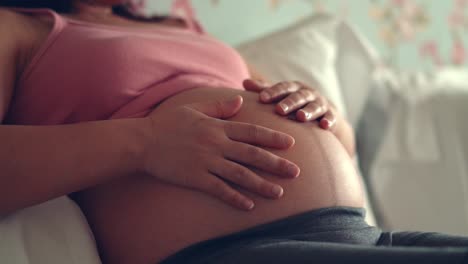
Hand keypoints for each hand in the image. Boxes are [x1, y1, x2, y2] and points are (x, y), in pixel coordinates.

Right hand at [143, 96, 299, 210]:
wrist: (143, 141)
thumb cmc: (168, 123)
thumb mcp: (194, 108)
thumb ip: (219, 106)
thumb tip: (240, 100)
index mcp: (218, 127)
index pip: (252, 132)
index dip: (273, 138)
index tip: (291, 143)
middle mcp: (216, 145)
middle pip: (252, 155)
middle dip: (276, 164)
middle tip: (296, 172)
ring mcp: (206, 162)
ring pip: (240, 174)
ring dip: (261, 184)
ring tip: (279, 193)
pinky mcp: (196, 178)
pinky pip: (220, 190)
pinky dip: (235, 198)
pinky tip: (249, 206)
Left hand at [243, 79, 336, 129]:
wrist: (323, 112)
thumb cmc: (294, 103)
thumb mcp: (281, 95)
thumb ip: (264, 90)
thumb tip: (244, 82)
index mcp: (293, 88)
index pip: (282, 88)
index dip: (273, 92)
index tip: (261, 98)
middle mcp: (308, 94)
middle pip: (298, 97)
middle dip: (289, 102)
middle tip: (279, 110)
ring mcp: (320, 104)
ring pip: (315, 106)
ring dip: (308, 111)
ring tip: (301, 117)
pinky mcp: (331, 115)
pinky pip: (330, 118)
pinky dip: (328, 121)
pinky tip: (324, 126)